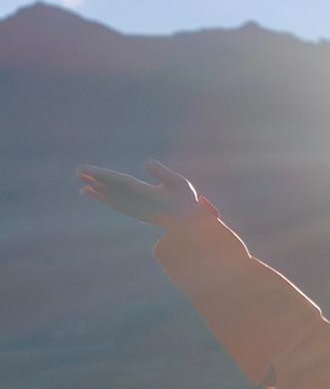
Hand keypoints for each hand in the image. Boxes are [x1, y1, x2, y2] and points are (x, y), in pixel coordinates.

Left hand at [75, 160, 199, 226]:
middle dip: (96, 181)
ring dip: (96, 191)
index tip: (89, 171)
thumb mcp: (180, 184)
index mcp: (148, 195)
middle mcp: (139, 204)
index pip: (122, 183)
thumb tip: (147, 163)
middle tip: (78, 172)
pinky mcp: (136, 213)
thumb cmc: (187, 201)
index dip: (104, 176)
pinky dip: (102, 198)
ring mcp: (136, 210)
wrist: (191, 226)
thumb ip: (163, 173)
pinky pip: (115, 205)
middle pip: (113, 190)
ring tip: (82, 184)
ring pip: (112, 199)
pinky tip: (91, 193)